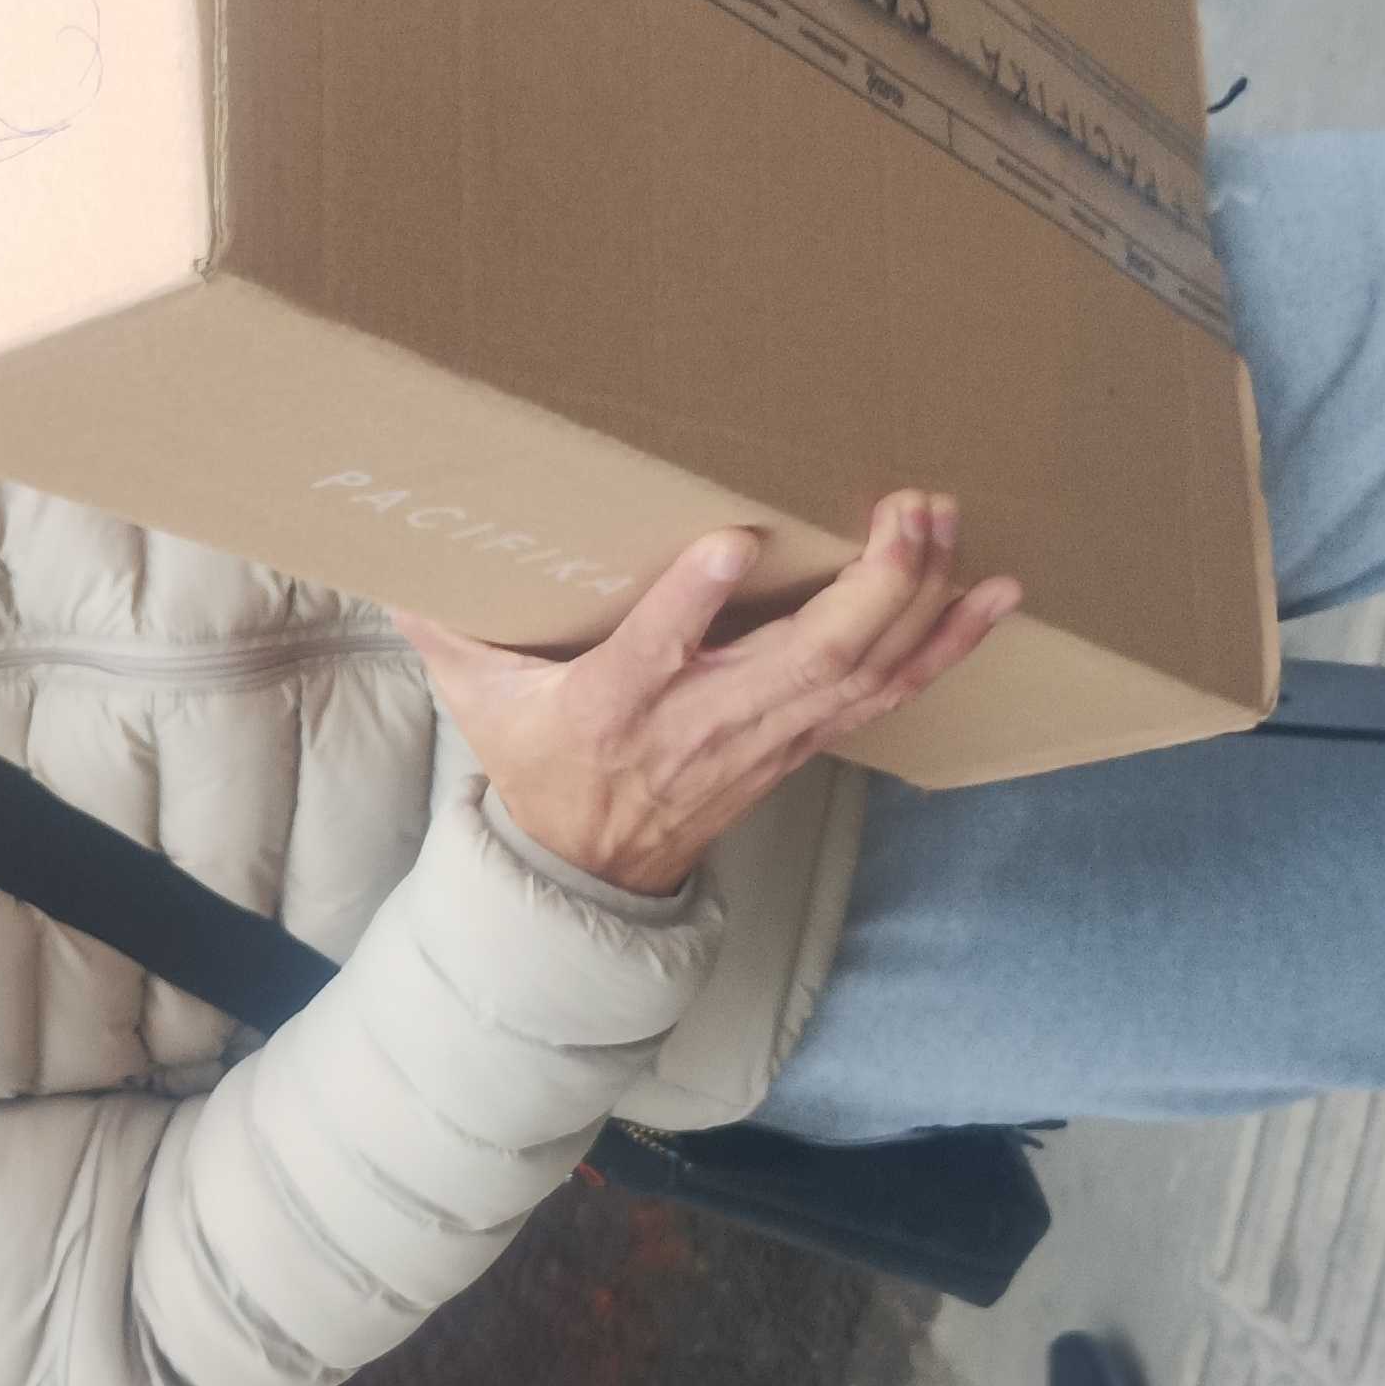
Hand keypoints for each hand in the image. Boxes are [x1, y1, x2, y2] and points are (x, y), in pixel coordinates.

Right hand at [402, 493, 1017, 897]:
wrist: (590, 876)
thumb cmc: (539, 767)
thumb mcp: (477, 700)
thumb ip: (444, 625)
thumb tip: (390, 554)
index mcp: (610, 709)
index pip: (651, 658)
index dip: (690, 606)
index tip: (730, 542)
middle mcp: (701, 726)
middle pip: (800, 662)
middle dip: (868, 586)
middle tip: (905, 509)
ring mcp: (765, 738)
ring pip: (860, 673)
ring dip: (918, 602)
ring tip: (950, 528)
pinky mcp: (804, 740)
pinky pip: (888, 692)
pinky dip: (945, 646)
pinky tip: (994, 597)